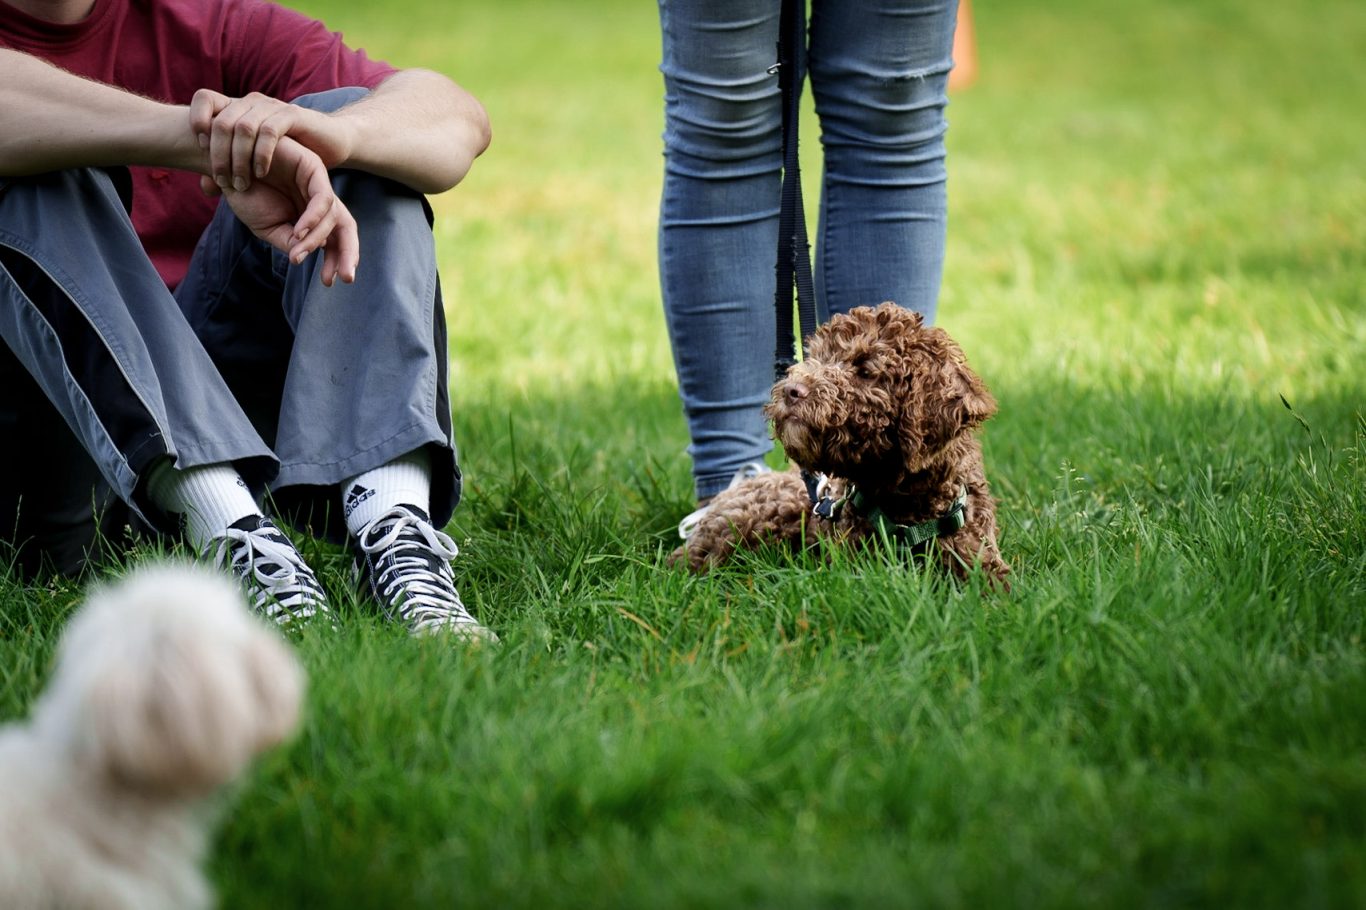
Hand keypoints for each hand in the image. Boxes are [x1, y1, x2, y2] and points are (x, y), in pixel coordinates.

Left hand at [189, 88, 353, 192]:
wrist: (330, 142)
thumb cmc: (291, 155)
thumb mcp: (254, 163)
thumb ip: (230, 174)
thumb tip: (205, 188)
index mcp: (238, 107)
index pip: (204, 99)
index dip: (197, 119)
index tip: (201, 147)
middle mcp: (252, 102)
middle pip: (221, 121)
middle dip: (218, 154)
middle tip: (222, 180)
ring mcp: (272, 107)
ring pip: (243, 127)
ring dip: (238, 158)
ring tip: (241, 182)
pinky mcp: (292, 116)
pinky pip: (269, 131)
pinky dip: (261, 153)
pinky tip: (261, 172)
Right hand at [204, 136, 358, 285]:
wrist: (224, 165)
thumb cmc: (245, 195)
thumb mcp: (268, 227)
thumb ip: (290, 242)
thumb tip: (312, 253)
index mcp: (311, 214)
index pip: (333, 239)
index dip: (336, 260)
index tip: (328, 281)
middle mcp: (318, 199)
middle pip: (345, 227)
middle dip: (348, 253)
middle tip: (346, 277)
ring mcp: (318, 183)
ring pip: (335, 216)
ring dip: (317, 238)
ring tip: (299, 252)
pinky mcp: (313, 167)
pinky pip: (323, 198)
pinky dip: (313, 218)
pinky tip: (299, 232)